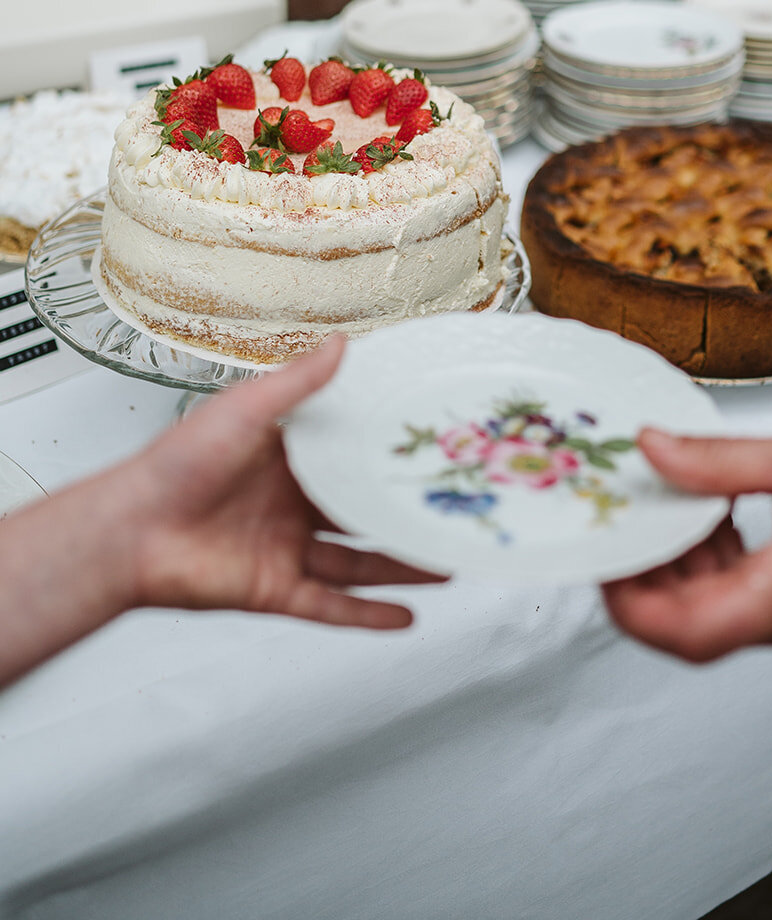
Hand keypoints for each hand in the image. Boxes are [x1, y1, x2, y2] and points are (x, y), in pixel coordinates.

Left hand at [124, 334, 444, 629]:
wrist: (130, 531)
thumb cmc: (174, 464)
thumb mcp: (245, 409)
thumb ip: (297, 383)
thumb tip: (341, 344)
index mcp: (284, 457)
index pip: (347, 451)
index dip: (386, 450)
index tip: (429, 443)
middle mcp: (289, 504)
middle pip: (361, 511)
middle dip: (404, 512)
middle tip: (451, 509)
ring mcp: (284, 549)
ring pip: (357, 561)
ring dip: (401, 565)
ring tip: (448, 565)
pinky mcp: (274, 590)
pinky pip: (330, 605)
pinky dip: (367, 614)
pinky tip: (406, 617)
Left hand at [602, 419, 771, 661]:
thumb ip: (725, 459)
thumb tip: (655, 449)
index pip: (695, 630)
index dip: (633, 607)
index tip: (605, 566)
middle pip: (704, 629)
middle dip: (655, 582)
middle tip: (631, 526)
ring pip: (732, 620)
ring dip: (692, 574)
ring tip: (681, 510)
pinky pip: (765, 608)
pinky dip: (731, 571)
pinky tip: (728, 518)